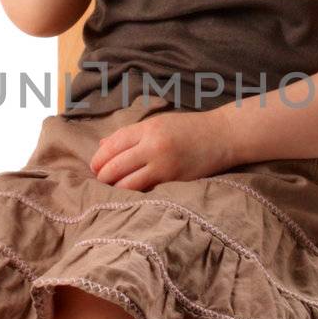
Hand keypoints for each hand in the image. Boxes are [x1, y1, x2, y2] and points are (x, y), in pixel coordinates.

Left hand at [89, 110, 234, 188]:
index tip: (94, 167)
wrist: (223, 136)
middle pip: (115, 166)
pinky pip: (147, 192)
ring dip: (116, 189)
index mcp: (148, 129)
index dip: (99, 159)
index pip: (113, 145)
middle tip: (100, 181)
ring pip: (128, 184)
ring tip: (114, 190)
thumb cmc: (189, 128)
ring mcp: (165, 166)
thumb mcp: (158, 123)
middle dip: (103, 176)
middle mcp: (154, 147)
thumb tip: (102, 146)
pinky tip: (131, 194)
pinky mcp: (175, 182)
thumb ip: (130, 134)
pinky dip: (135, 194)